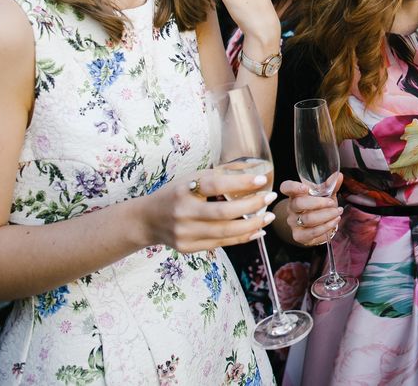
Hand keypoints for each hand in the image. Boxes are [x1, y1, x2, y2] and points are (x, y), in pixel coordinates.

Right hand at [142, 168, 276, 252]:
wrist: (148, 220)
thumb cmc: (175, 194)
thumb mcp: (191, 178)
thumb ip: (219, 174)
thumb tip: (251, 168)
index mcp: (184, 190)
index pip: (215, 185)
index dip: (240, 182)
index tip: (261, 179)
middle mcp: (183, 213)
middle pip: (223, 213)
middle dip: (251, 206)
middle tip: (269, 198)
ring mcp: (185, 233)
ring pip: (225, 233)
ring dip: (252, 225)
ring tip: (268, 217)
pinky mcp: (189, 248)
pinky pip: (221, 244)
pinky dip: (242, 238)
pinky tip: (257, 231)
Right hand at [280, 177, 343, 245]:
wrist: (313, 226)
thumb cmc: (318, 206)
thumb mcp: (324, 195)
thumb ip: (330, 186)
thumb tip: (339, 176)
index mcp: (295, 194)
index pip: (286, 187)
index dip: (293, 187)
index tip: (305, 187)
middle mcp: (291, 208)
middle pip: (299, 203)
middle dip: (319, 203)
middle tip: (333, 203)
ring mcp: (293, 222)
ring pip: (308, 219)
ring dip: (326, 216)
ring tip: (338, 213)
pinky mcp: (298, 236)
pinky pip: (312, 232)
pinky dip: (326, 227)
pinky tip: (334, 222)